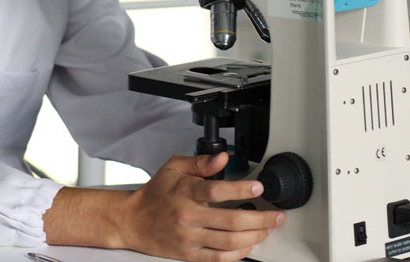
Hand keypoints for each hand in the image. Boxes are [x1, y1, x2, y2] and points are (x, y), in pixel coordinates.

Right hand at [119, 153, 284, 261]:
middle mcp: (188, 216)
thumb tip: (223, 158)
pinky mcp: (189, 254)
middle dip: (260, 219)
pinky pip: (219, 258)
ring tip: (267, 229)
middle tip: (276, 215)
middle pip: (231, 221)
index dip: (240, 188)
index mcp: (185, 192)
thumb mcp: (174, 168)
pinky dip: (238, 253)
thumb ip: (200, 162)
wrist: (133, 221)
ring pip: (229, 241)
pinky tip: (249, 244)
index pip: (216, 191)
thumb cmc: (155, 194)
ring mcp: (189, 238)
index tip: (258, 187)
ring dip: (254, 236)